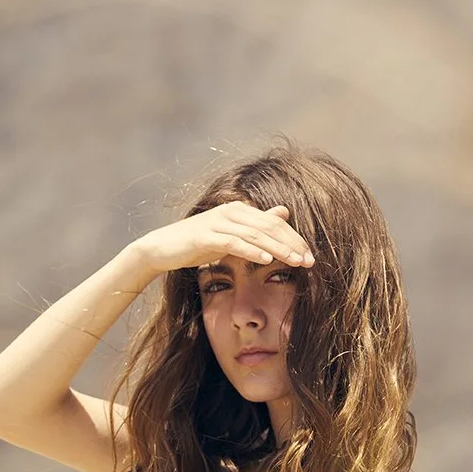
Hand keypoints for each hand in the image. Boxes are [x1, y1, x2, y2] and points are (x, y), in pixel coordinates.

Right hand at [134, 202, 313, 277]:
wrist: (162, 248)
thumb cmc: (198, 243)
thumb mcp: (231, 234)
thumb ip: (256, 224)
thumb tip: (284, 212)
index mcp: (240, 210)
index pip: (274, 224)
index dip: (294, 239)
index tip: (310, 256)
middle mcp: (232, 212)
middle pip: (269, 227)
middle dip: (291, 244)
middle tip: (309, 261)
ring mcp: (218, 222)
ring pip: (255, 235)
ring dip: (278, 249)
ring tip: (295, 262)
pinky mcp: (206, 236)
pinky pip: (234, 243)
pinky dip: (252, 251)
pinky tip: (267, 260)